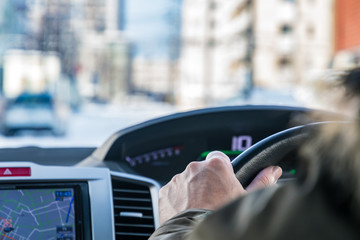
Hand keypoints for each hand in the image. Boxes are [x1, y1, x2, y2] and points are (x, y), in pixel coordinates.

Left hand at [159, 151, 281, 223]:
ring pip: (187, 181)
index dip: (222, 170)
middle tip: (213, 199)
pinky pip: (174, 191)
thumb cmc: (224, 217)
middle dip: (206, 181)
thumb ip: (262, 181)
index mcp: (216, 165)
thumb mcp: (247, 199)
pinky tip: (187, 211)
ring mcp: (178, 179)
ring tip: (199, 208)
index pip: (219, 158)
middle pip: (202, 170)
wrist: (197, 236)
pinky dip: (179, 199)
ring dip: (192, 190)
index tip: (223, 183)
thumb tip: (273, 171)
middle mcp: (195, 167)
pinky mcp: (165, 191)